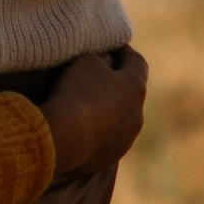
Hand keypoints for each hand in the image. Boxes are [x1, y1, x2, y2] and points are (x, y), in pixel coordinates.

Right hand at [40, 45, 147, 179]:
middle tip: (96, 75)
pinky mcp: (109, 158)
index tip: (112, 46)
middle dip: (115, 84)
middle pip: (130, 94)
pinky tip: (78, 126)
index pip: (137, 63)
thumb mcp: (86, 60)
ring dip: (107, 111)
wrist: (65, 136)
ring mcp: (125, 140)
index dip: (124, 52)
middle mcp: (137, 115)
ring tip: (85, 104)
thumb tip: (104, 62)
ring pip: (119, 120)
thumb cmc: (77, 91)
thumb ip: (99, 57)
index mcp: (136, 88)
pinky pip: (105, 139)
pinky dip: (96, 131)